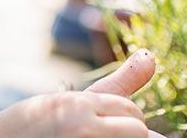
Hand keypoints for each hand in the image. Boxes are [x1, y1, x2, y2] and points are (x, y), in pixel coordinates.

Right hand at [0, 50, 163, 137]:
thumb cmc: (33, 126)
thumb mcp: (71, 102)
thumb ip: (117, 83)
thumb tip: (152, 56)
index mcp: (78, 106)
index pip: (128, 110)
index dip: (119, 118)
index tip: (97, 126)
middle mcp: (82, 129)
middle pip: (137, 131)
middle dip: (126, 133)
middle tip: (94, 133)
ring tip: (91, 136)